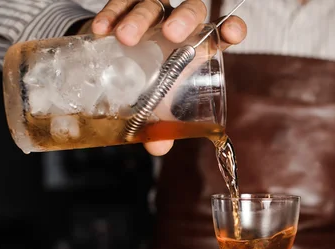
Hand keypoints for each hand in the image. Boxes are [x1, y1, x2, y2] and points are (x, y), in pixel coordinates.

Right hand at [91, 0, 246, 155]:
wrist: (113, 62)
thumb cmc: (146, 83)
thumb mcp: (157, 105)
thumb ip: (161, 126)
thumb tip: (159, 148)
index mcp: (198, 47)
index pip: (222, 33)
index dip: (232, 29)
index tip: (232, 34)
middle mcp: (180, 26)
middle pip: (191, 9)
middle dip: (184, 19)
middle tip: (170, 36)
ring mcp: (154, 12)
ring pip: (154, 3)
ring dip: (140, 18)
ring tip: (125, 39)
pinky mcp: (127, 6)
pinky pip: (121, 2)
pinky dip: (112, 14)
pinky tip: (103, 31)